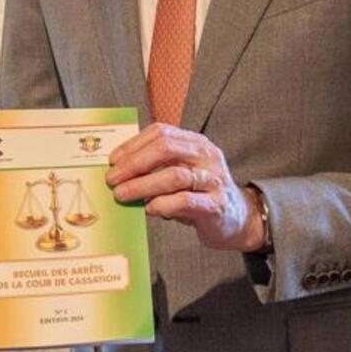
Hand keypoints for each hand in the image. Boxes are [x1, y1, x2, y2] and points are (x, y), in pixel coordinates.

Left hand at [105, 123, 267, 251]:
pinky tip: (149, 209)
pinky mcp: (216, 205)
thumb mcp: (181, 173)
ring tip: (123, 194)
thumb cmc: (200, 195)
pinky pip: (185, 201)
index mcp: (196, 143)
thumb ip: (157, 168)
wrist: (237, 219)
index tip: (113, 161)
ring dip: (142, 185)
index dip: (133, 145)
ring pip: (174, 175)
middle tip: (113, 179)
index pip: (161, 133)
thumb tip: (119, 172)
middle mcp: (207, 156)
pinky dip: (163, 204)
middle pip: (166, 149)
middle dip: (134, 163)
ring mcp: (214, 180)